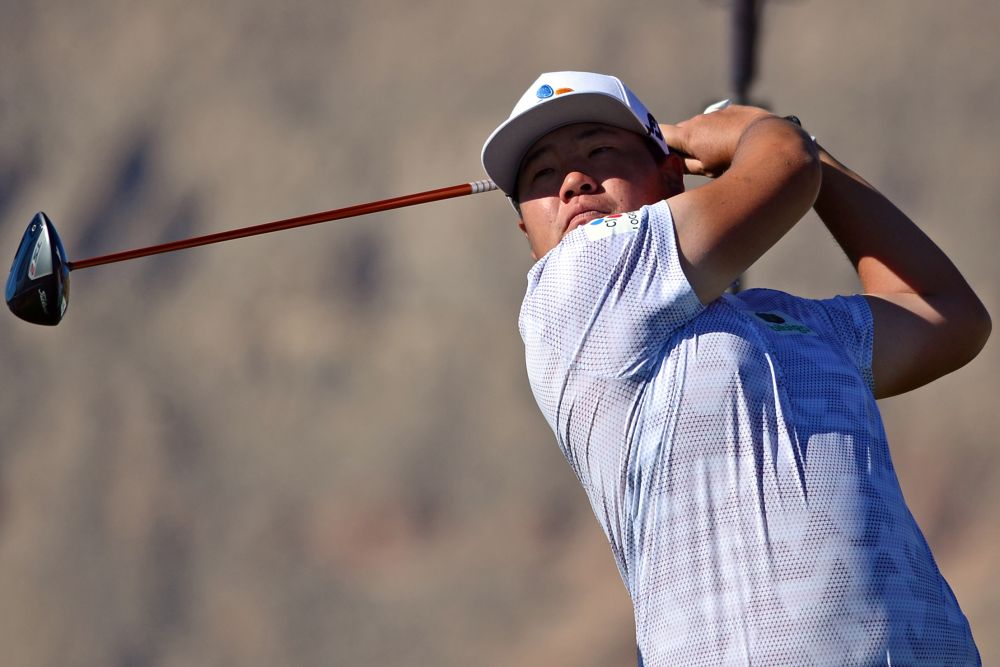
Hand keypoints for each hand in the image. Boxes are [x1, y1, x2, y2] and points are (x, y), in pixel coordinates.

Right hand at [659, 105, 773, 177]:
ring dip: (704, 137)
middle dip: (682, 144)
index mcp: (688, 135)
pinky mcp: (734, 110)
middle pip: (681, 131)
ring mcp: (717, 113)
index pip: (660, 133)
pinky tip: (734, 142)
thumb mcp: (707, 170)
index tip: (654, 152)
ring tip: (719, 153)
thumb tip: (672, 162)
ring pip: (702, 126)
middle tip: (690, 162)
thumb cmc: (735, 159)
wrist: (770, 140)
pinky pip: (721, 120)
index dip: (654, 142)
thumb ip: (686, 165)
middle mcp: (699, 119)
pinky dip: (722, 130)